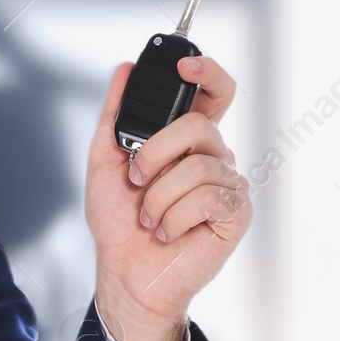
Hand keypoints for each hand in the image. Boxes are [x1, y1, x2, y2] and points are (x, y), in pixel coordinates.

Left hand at [85, 55, 251, 340]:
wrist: (124, 274)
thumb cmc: (118, 222)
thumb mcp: (104, 161)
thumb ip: (115, 115)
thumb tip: (123, 70)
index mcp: (187, 140)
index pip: (215, 93)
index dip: (207, 73)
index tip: (182, 67)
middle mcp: (213, 157)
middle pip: (201, 125)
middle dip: (156, 152)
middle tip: (136, 180)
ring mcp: (228, 186)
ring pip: (199, 165)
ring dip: (159, 196)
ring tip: (149, 217)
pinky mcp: (235, 215)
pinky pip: (207, 198)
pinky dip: (174, 217)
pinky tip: (167, 232)